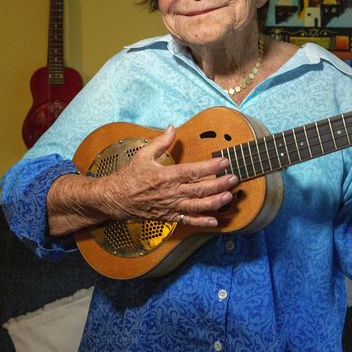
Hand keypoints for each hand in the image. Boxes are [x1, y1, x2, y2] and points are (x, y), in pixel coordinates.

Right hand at [100, 126, 237, 227]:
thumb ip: (161, 142)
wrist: (117, 198)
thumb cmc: (130, 176)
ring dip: (215, 203)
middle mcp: (171, 192)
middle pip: (200, 189)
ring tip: (229, 198)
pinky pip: (188, 220)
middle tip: (234, 179)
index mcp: (167, 175)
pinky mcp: (169, 216)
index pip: (193, 171)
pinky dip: (202, 222)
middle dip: (219, 185)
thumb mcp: (144, 155)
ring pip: (197, 206)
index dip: (211, 167)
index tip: (224, 161)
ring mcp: (171, 206)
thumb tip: (172, 128)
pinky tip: (215, 222)